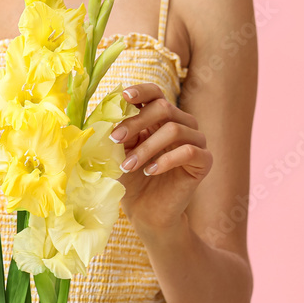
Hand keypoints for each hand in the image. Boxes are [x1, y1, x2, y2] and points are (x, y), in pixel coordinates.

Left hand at [111, 83, 211, 230]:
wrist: (146, 211)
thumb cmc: (130, 179)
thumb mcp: (118, 153)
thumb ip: (115, 133)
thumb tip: (99, 116)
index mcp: (160, 118)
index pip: (155, 93)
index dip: (141, 91)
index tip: (124, 96)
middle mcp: (181, 124)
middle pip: (163, 108)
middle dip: (135, 122)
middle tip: (114, 139)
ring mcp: (196, 141)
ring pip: (174, 130)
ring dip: (146, 147)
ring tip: (127, 166)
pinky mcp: (204, 161)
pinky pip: (190, 151)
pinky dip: (166, 160)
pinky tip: (150, 171)